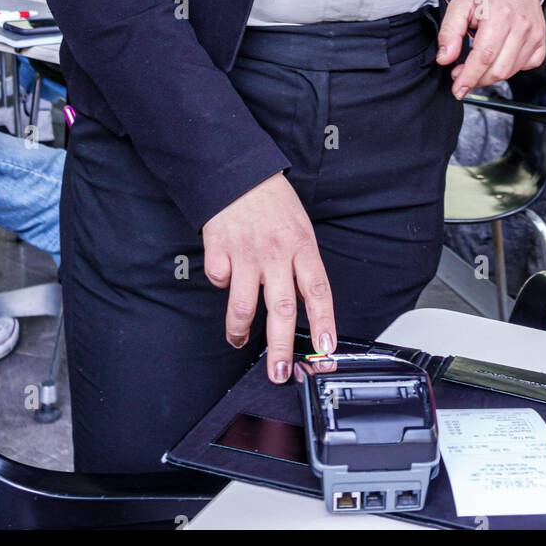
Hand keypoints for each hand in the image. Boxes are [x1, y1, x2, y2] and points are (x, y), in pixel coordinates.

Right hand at [202, 172, 336, 383]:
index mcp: (301, 245)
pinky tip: (225, 278)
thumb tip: (301, 305)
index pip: (317, 289)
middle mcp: (275, 252)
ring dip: (240, 330)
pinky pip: (219, 281)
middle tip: (279, 373)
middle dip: (281, 347)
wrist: (238, 172)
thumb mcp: (300, 228)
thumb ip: (300, 265)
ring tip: (239, 340)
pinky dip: (220, 284)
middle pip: (281, 308)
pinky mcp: (218, 249)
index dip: (323, 321)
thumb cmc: (273, 202)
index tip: (326, 349)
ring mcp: (245, 252)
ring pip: (243, 305)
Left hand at [436, 0, 545, 99]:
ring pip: (511, 71)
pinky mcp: (541, 40)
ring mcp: (534, 34)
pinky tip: (499, 57)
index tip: (458, 89)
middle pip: (499, 69)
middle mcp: (521, 26)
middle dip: (477, 79)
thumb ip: (449, 32)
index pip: (484, 56)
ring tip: (477, 65)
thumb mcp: (459, 4)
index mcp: (499, 15)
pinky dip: (510, 68)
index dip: (469, 77)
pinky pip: (525, 66)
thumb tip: (445, 58)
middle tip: (462, 75)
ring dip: (491, 76)